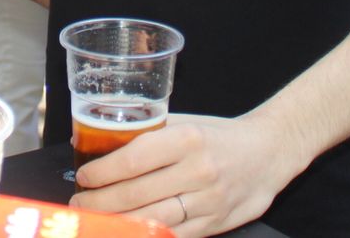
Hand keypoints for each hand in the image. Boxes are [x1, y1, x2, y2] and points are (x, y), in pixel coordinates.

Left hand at [69, 114, 295, 237]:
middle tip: (79, 203)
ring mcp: (208, 201)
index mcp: (188, 139)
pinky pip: (172, 234)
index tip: (84, 176)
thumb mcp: (187, 122)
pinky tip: (126, 231)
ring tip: (95, 219)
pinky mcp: (213, 224)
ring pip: (151, 218)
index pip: (135, 158)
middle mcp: (198, 171)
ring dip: (117, 221)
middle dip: (100, 201)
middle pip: (137, 193)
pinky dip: (145, 234)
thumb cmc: (220, 135)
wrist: (270, 152)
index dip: (103, 171)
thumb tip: (97, 138)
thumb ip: (147, 132)